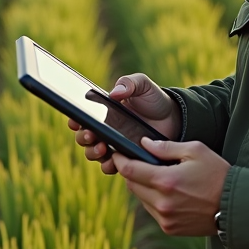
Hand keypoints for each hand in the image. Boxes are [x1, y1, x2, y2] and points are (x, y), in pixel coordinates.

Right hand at [67, 73, 181, 174]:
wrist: (173, 118)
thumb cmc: (153, 99)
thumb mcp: (142, 85)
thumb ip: (129, 83)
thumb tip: (114, 93)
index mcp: (104, 111)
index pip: (82, 117)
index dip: (74, 120)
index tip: (75, 121)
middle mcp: (105, 129)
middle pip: (83, 137)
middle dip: (83, 138)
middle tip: (92, 135)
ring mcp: (114, 144)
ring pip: (92, 153)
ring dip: (92, 153)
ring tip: (102, 148)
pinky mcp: (125, 157)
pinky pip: (110, 166)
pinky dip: (108, 166)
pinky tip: (113, 161)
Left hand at [113, 137, 231, 235]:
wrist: (237, 206)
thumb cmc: (218, 174)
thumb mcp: (195, 151)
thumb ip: (166, 147)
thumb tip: (144, 143)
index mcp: (166, 181)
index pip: (129, 170)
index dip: (120, 159)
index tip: (118, 152)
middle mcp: (161, 203)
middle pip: (131, 185)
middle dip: (132, 172)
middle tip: (140, 161)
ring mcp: (165, 218)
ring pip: (140, 198)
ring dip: (143, 186)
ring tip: (160, 177)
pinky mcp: (170, 228)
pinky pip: (152, 210)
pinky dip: (154, 200)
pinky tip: (169, 192)